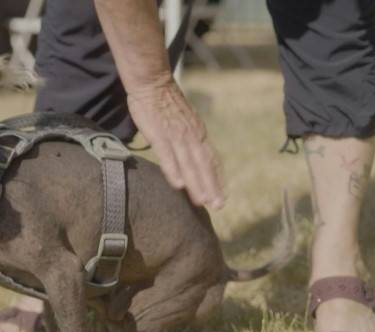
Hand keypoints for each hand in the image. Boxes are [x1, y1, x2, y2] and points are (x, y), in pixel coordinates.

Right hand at [128, 77, 224, 209]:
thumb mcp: (183, 119)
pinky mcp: (159, 135)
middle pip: (204, 165)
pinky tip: (179, 185)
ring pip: (189, 164)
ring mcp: (176, 136)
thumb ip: (187, 135)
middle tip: (218, 206)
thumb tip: (189, 151)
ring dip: (197, 184)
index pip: (211, 159)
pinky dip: (174, 171)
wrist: (152, 81)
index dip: (217, 178)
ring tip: (203, 202)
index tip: (222, 196)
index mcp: (197, 132)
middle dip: (211, 187)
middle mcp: (191, 136)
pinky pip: (168, 156)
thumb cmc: (164, 101)